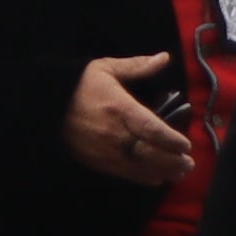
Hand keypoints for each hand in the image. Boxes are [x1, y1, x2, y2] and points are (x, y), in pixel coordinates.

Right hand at [63, 53, 193, 185]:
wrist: (47, 106)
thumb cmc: (80, 85)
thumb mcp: (106, 68)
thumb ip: (137, 66)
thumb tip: (164, 58)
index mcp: (119, 108)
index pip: (150, 128)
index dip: (170, 139)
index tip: (186, 144)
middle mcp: (114, 133)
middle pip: (149, 153)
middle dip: (172, 160)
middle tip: (188, 162)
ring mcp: (105, 150)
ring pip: (140, 167)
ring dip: (163, 172)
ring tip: (180, 172)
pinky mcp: (98, 161)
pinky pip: (125, 174)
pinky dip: (144, 178)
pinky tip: (158, 178)